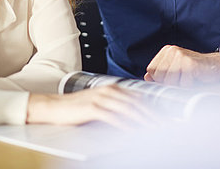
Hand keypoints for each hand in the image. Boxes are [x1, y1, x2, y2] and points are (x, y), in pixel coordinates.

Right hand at [27, 85, 153, 128]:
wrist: (54, 106)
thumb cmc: (76, 108)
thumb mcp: (99, 103)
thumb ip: (116, 106)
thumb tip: (134, 115)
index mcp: (112, 88)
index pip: (138, 98)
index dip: (152, 109)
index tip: (163, 119)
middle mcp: (109, 90)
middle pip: (137, 103)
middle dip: (152, 116)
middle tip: (164, 126)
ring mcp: (101, 98)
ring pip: (128, 109)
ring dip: (143, 120)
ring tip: (154, 130)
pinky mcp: (93, 108)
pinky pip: (114, 117)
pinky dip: (126, 125)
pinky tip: (134, 131)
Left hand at [144, 45, 219, 86]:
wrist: (216, 65)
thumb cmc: (195, 69)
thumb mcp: (176, 70)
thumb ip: (161, 73)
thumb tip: (147, 77)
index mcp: (166, 51)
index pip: (151, 70)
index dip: (159, 79)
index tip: (171, 79)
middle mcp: (172, 50)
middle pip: (159, 76)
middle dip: (169, 83)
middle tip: (182, 79)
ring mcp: (180, 55)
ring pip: (169, 81)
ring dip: (180, 85)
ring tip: (189, 78)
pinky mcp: (189, 63)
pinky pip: (182, 83)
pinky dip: (189, 85)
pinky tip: (195, 77)